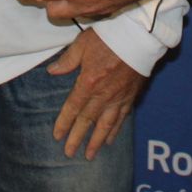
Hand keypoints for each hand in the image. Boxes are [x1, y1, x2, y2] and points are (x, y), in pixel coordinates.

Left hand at [48, 30, 147, 158]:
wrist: (139, 36)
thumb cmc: (109, 36)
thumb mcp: (82, 44)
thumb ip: (67, 60)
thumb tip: (52, 71)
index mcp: (88, 82)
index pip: (73, 108)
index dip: (64, 123)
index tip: (57, 136)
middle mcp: (103, 95)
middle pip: (87, 121)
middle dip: (77, 138)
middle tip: (69, 154)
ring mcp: (118, 97)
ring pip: (106, 125)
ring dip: (96, 141)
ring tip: (90, 155)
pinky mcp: (130, 96)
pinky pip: (121, 118)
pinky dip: (115, 130)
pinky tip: (111, 139)